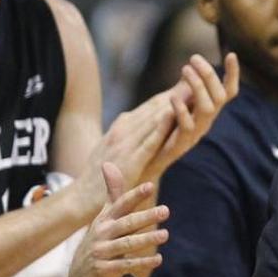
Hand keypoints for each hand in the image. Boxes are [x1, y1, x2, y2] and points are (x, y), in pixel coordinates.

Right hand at [69, 163, 170, 276]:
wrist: (80, 274)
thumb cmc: (100, 239)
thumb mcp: (105, 216)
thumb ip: (113, 193)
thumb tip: (108, 163)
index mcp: (105, 219)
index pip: (121, 204)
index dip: (135, 195)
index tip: (150, 186)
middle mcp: (102, 233)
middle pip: (126, 223)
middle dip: (146, 216)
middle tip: (166, 210)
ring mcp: (102, 251)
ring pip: (127, 244)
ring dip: (146, 239)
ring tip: (165, 234)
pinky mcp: (105, 269)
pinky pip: (126, 264)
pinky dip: (142, 262)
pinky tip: (158, 259)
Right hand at [76, 53, 238, 214]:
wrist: (80, 199)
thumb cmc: (96, 177)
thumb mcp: (110, 149)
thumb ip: (124, 135)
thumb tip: (131, 119)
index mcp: (121, 128)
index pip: (149, 108)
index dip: (170, 94)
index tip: (188, 82)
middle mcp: (123, 131)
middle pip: (154, 108)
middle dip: (176, 93)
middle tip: (198, 78)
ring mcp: (125, 144)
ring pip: (153, 119)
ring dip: (173, 104)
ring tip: (191, 89)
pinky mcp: (129, 160)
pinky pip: (149, 141)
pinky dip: (161, 127)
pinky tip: (173, 115)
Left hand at [139, 52, 239, 183]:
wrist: (147, 163)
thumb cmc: (161, 132)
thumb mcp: (174, 106)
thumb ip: (184, 90)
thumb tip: (191, 68)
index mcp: (206, 111)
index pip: (228, 92)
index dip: (232, 75)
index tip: (231, 54)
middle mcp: (206, 122)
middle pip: (219, 96)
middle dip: (209, 75)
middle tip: (193, 58)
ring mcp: (196, 133)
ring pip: (208, 108)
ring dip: (198, 87)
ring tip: (185, 69)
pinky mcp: (181, 143)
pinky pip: (187, 126)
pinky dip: (182, 110)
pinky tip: (173, 97)